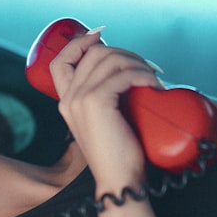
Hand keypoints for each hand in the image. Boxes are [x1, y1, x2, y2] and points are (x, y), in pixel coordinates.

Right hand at [48, 31, 161, 189]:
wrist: (118, 180)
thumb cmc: (117, 155)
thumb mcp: (103, 122)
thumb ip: (103, 100)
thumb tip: (124, 75)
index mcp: (66, 102)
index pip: (62, 60)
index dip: (80, 43)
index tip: (101, 36)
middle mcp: (68, 98)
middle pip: (94, 54)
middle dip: (125, 53)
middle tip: (146, 68)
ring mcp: (80, 100)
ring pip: (110, 59)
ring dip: (138, 63)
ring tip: (153, 78)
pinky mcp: (96, 102)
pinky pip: (123, 74)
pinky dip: (143, 75)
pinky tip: (154, 86)